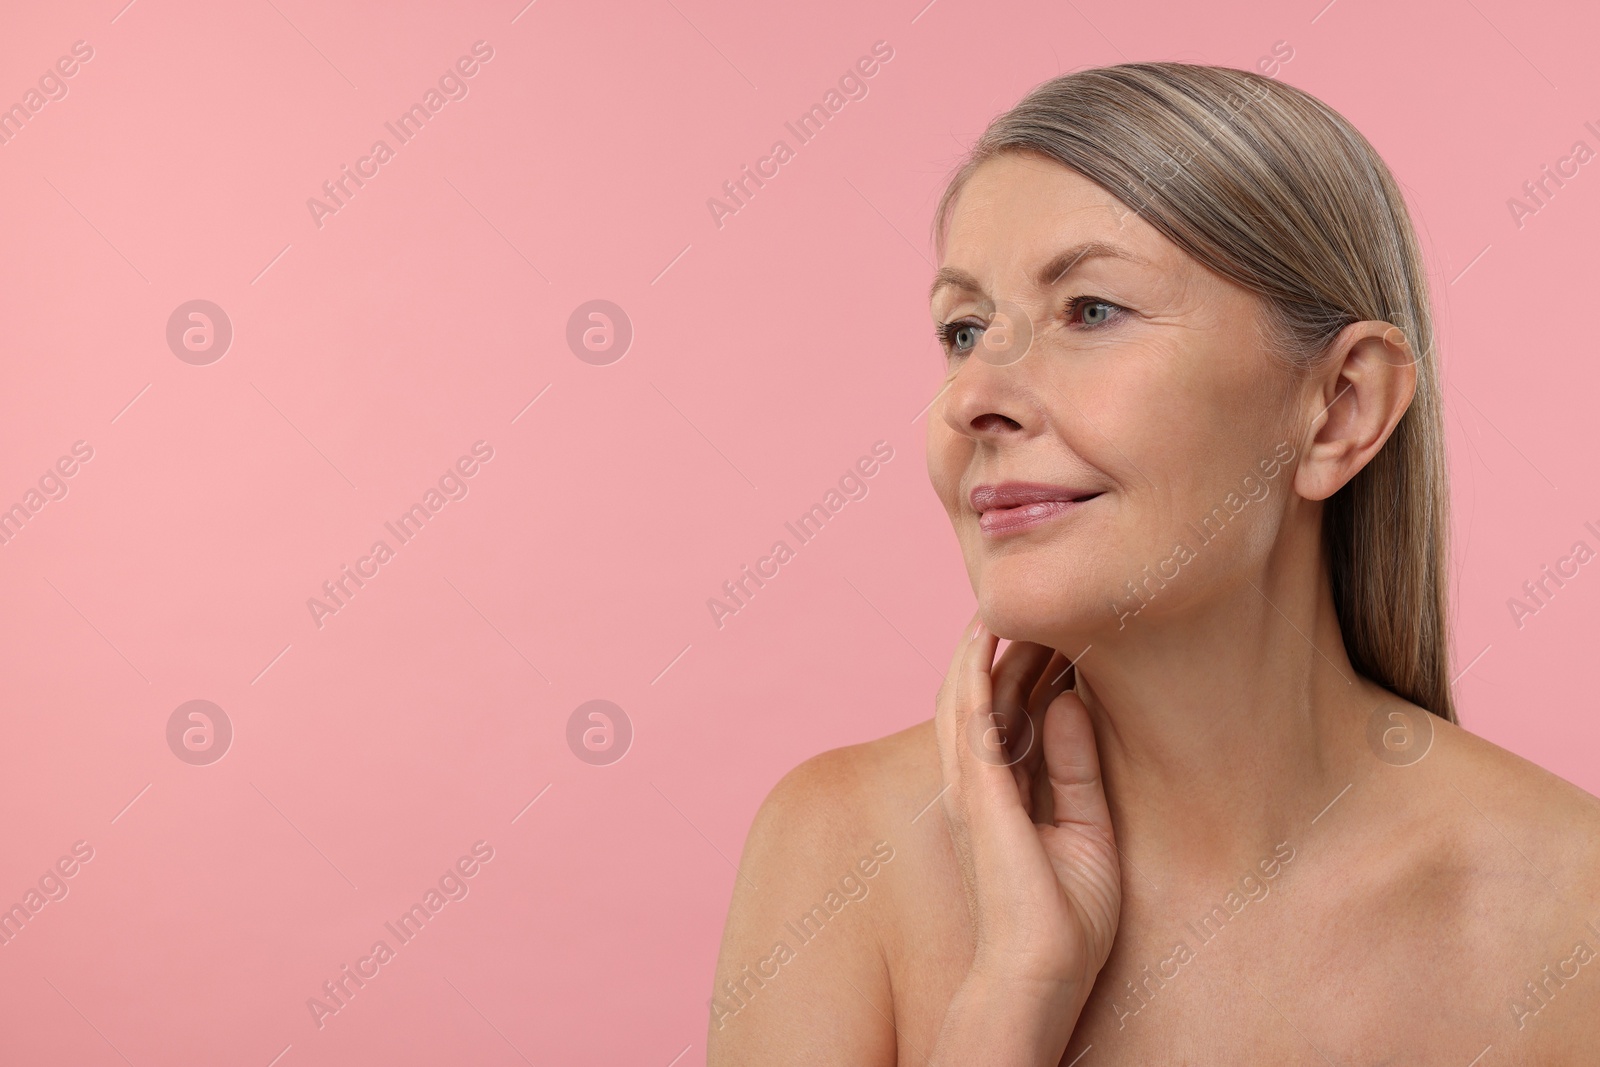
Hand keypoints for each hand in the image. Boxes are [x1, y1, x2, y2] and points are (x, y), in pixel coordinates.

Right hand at [933, 611, 1120, 1021]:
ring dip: (983, 644)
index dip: (1029, 666)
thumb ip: (1077, 766)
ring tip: (1000, 597)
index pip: (1011, 712)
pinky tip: (986, 632)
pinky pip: (971, 714)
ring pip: (968, 692)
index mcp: (1005, 793)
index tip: (1057, 626)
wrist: (1043, 972)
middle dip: (1005, 646)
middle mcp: (980, 782)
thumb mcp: (1087, 827)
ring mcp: (973, 783)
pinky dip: (974, 669)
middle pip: (984, 693)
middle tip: (1032, 599)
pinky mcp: (978, 789)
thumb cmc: (1064, 918)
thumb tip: (1075, 699)